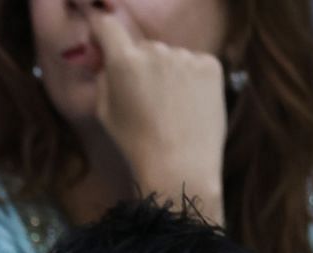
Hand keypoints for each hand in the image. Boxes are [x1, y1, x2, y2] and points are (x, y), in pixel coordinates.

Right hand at [88, 9, 226, 222]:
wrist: (180, 167)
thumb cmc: (136, 144)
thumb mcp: (104, 113)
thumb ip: (103, 77)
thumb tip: (105, 58)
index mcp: (124, 61)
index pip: (107, 26)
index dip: (101, 29)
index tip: (102, 38)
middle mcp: (156, 50)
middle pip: (142, 47)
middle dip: (140, 64)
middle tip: (144, 99)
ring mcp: (186, 56)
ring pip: (170, 57)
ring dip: (167, 73)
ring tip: (169, 109)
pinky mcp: (210, 64)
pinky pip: (193, 64)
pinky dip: (189, 80)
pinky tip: (187, 106)